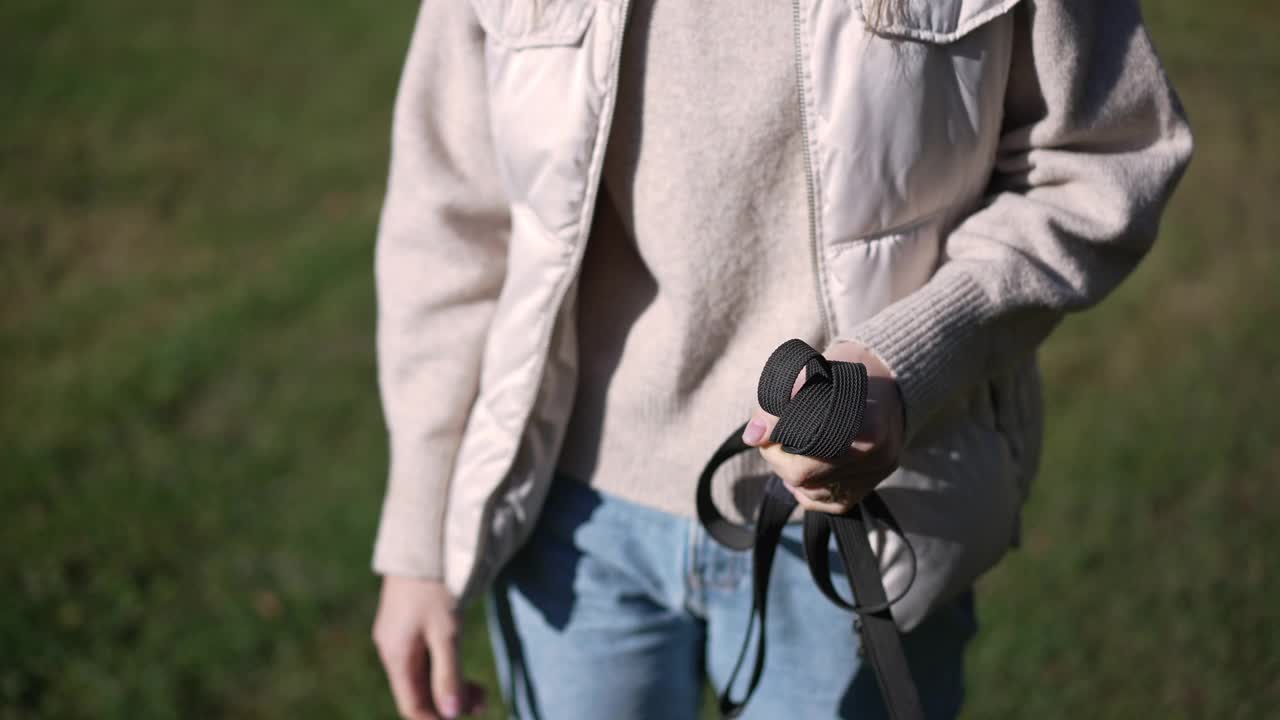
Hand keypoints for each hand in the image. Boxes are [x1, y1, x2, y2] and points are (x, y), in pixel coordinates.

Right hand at [372, 576, 485, 718]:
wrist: (424, 543)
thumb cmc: (434, 587)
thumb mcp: (446, 632)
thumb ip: (448, 674)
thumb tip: (450, 714)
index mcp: (396, 656)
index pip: (412, 706)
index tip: (465, 719)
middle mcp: (393, 649)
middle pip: (420, 691)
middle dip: (450, 702)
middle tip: (485, 702)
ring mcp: (400, 636)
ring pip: (425, 674)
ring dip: (452, 685)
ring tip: (482, 690)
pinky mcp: (410, 624)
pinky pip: (426, 657)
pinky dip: (446, 666)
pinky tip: (463, 668)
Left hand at [741, 340, 905, 513]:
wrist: (887, 383)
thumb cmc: (841, 374)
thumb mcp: (809, 374)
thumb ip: (778, 403)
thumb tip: (753, 436)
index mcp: (868, 423)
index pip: (807, 445)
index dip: (777, 440)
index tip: (766, 429)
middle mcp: (875, 456)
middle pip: (806, 474)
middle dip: (779, 457)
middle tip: (773, 439)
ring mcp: (873, 477)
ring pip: (811, 491)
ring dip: (790, 473)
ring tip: (790, 449)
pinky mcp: (867, 489)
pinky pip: (824, 503)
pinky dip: (806, 489)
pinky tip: (804, 469)